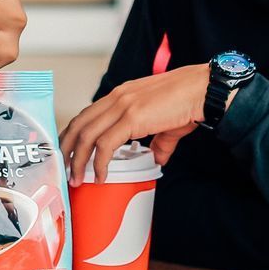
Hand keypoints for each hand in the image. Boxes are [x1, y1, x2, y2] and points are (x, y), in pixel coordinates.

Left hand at [60, 63, 210, 185]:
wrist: (204, 90)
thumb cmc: (189, 102)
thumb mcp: (168, 125)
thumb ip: (159, 142)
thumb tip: (157, 158)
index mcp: (121, 95)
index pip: (86, 114)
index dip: (73, 134)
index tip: (67, 152)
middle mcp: (116, 98)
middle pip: (79, 124)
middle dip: (67, 149)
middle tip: (64, 170)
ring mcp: (122, 106)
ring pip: (87, 135)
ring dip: (78, 160)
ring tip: (76, 179)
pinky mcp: (132, 118)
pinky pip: (105, 144)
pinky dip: (99, 163)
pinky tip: (100, 176)